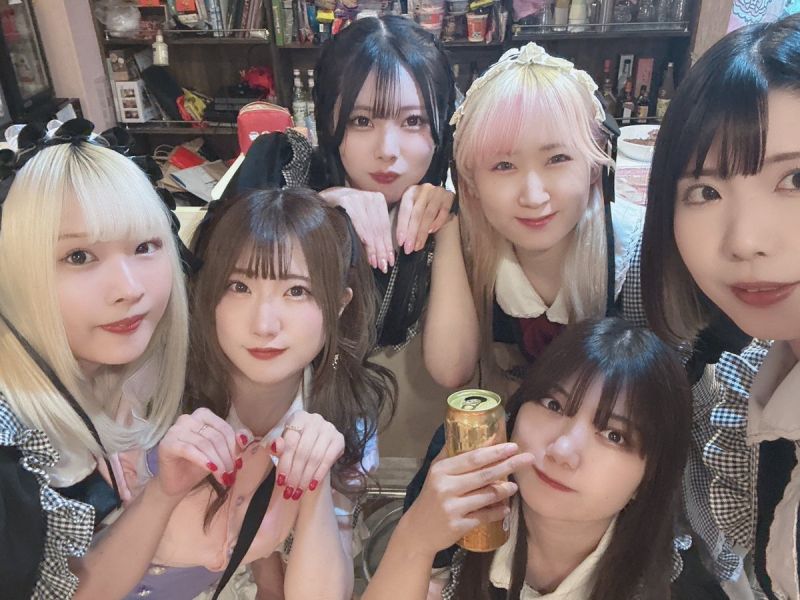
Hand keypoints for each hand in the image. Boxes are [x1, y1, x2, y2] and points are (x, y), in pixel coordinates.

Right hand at [153, 408, 250, 497]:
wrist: (177, 482)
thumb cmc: (199, 464)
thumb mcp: (220, 452)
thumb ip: (233, 443)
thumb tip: (244, 438)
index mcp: (203, 415)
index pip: (224, 428)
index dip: (234, 447)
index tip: (238, 463)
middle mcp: (188, 418)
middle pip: (215, 436)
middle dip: (226, 457)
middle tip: (231, 473)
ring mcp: (175, 430)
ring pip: (204, 444)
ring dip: (217, 462)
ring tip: (223, 477)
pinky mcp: (167, 444)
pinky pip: (189, 450)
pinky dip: (202, 460)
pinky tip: (211, 469)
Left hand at [271, 411, 344, 501]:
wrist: (314, 446)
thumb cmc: (295, 445)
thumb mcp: (283, 446)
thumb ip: (277, 447)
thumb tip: (276, 445)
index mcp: (298, 417)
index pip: (290, 442)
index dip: (285, 462)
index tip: (280, 481)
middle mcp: (315, 419)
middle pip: (303, 450)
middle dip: (295, 473)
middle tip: (290, 491)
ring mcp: (329, 428)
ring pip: (315, 456)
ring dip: (306, 477)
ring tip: (299, 491)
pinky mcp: (339, 438)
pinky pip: (328, 459)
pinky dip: (319, 474)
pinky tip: (312, 485)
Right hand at [319, 187, 393, 272]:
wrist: (320, 199)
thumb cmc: (341, 211)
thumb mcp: (361, 216)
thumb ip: (373, 229)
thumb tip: (384, 253)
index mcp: (377, 199)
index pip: (385, 226)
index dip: (388, 245)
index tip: (390, 260)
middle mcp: (369, 197)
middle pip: (379, 229)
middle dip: (382, 250)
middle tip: (383, 266)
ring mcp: (357, 198)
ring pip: (370, 229)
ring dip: (374, 249)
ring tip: (376, 263)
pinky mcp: (346, 201)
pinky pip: (359, 225)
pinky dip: (364, 241)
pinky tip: (367, 253)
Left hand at [396, 184, 454, 254]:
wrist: (437, 195)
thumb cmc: (420, 205)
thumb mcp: (410, 209)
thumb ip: (404, 220)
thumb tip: (400, 239)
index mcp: (410, 191)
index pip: (405, 210)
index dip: (402, 227)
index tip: (401, 242)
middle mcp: (423, 190)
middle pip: (417, 214)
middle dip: (412, 233)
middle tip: (409, 248)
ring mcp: (437, 192)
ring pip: (429, 214)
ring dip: (423, 232)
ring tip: (418, 245)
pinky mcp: (449, 197)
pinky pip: (443, 212)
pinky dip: (437, 223)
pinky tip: (431, 232)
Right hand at [403, 443, 533, 556]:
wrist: (418, 530)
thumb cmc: (430, 498)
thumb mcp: (434, 473)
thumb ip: (449, 454)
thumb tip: (464, 431)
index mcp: (441, 470)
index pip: (473, 458)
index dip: (495, 451)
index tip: (513, 446)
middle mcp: (446, 486)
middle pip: (484, 474)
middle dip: (508, 465)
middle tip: (528, 459)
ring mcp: (452, 507)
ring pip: (487, 495)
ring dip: (504, 490)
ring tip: (514, 486)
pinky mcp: (458, 525)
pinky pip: (484, 516)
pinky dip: (497, 512)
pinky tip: (505, 509)